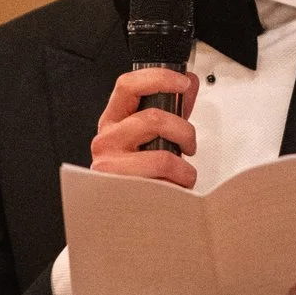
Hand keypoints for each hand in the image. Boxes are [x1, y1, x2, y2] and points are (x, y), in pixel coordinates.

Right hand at [90, 66, 200, 187]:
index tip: (183, 82)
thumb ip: (170, 109)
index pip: (127, 85)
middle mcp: (106, 140)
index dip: (159, 78)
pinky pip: (162, 180)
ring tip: (182, 174)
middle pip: (153, 118)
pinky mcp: (121, 189)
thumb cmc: (139, 174)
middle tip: (189, 145)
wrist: (123, 216)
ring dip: (183, 166)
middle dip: (184, 131)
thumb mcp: (154, 136)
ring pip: (162, 155)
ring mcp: (110, 165)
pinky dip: (178, 183)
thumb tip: (188, 84)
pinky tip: (172, 187)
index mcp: (113, 121)